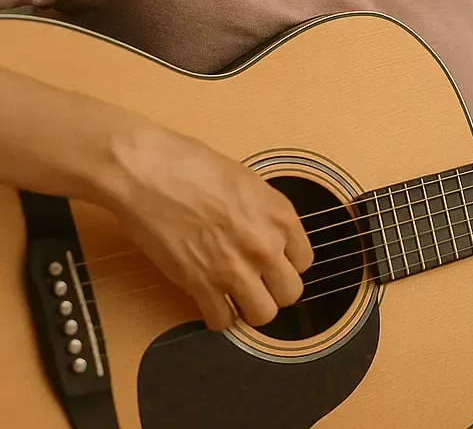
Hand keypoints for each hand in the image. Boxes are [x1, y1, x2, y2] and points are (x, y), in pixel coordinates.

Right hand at [108, 123, 313, 330]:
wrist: (151, 174)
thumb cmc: (194, 166)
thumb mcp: (248, 182)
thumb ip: (266, 214)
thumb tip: (269, 235)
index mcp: (280, 215)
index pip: (305, 260)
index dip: (287, 263)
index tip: (274, 263)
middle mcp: (265, 245)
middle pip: (290, 293)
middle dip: (274, 290)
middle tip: (257, 282)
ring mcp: (235, 269)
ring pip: (262, 315)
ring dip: (249, 308)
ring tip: (236, 295)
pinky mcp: (201, 285)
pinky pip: (222, 321)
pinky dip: (217, 315)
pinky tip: (210, 300)